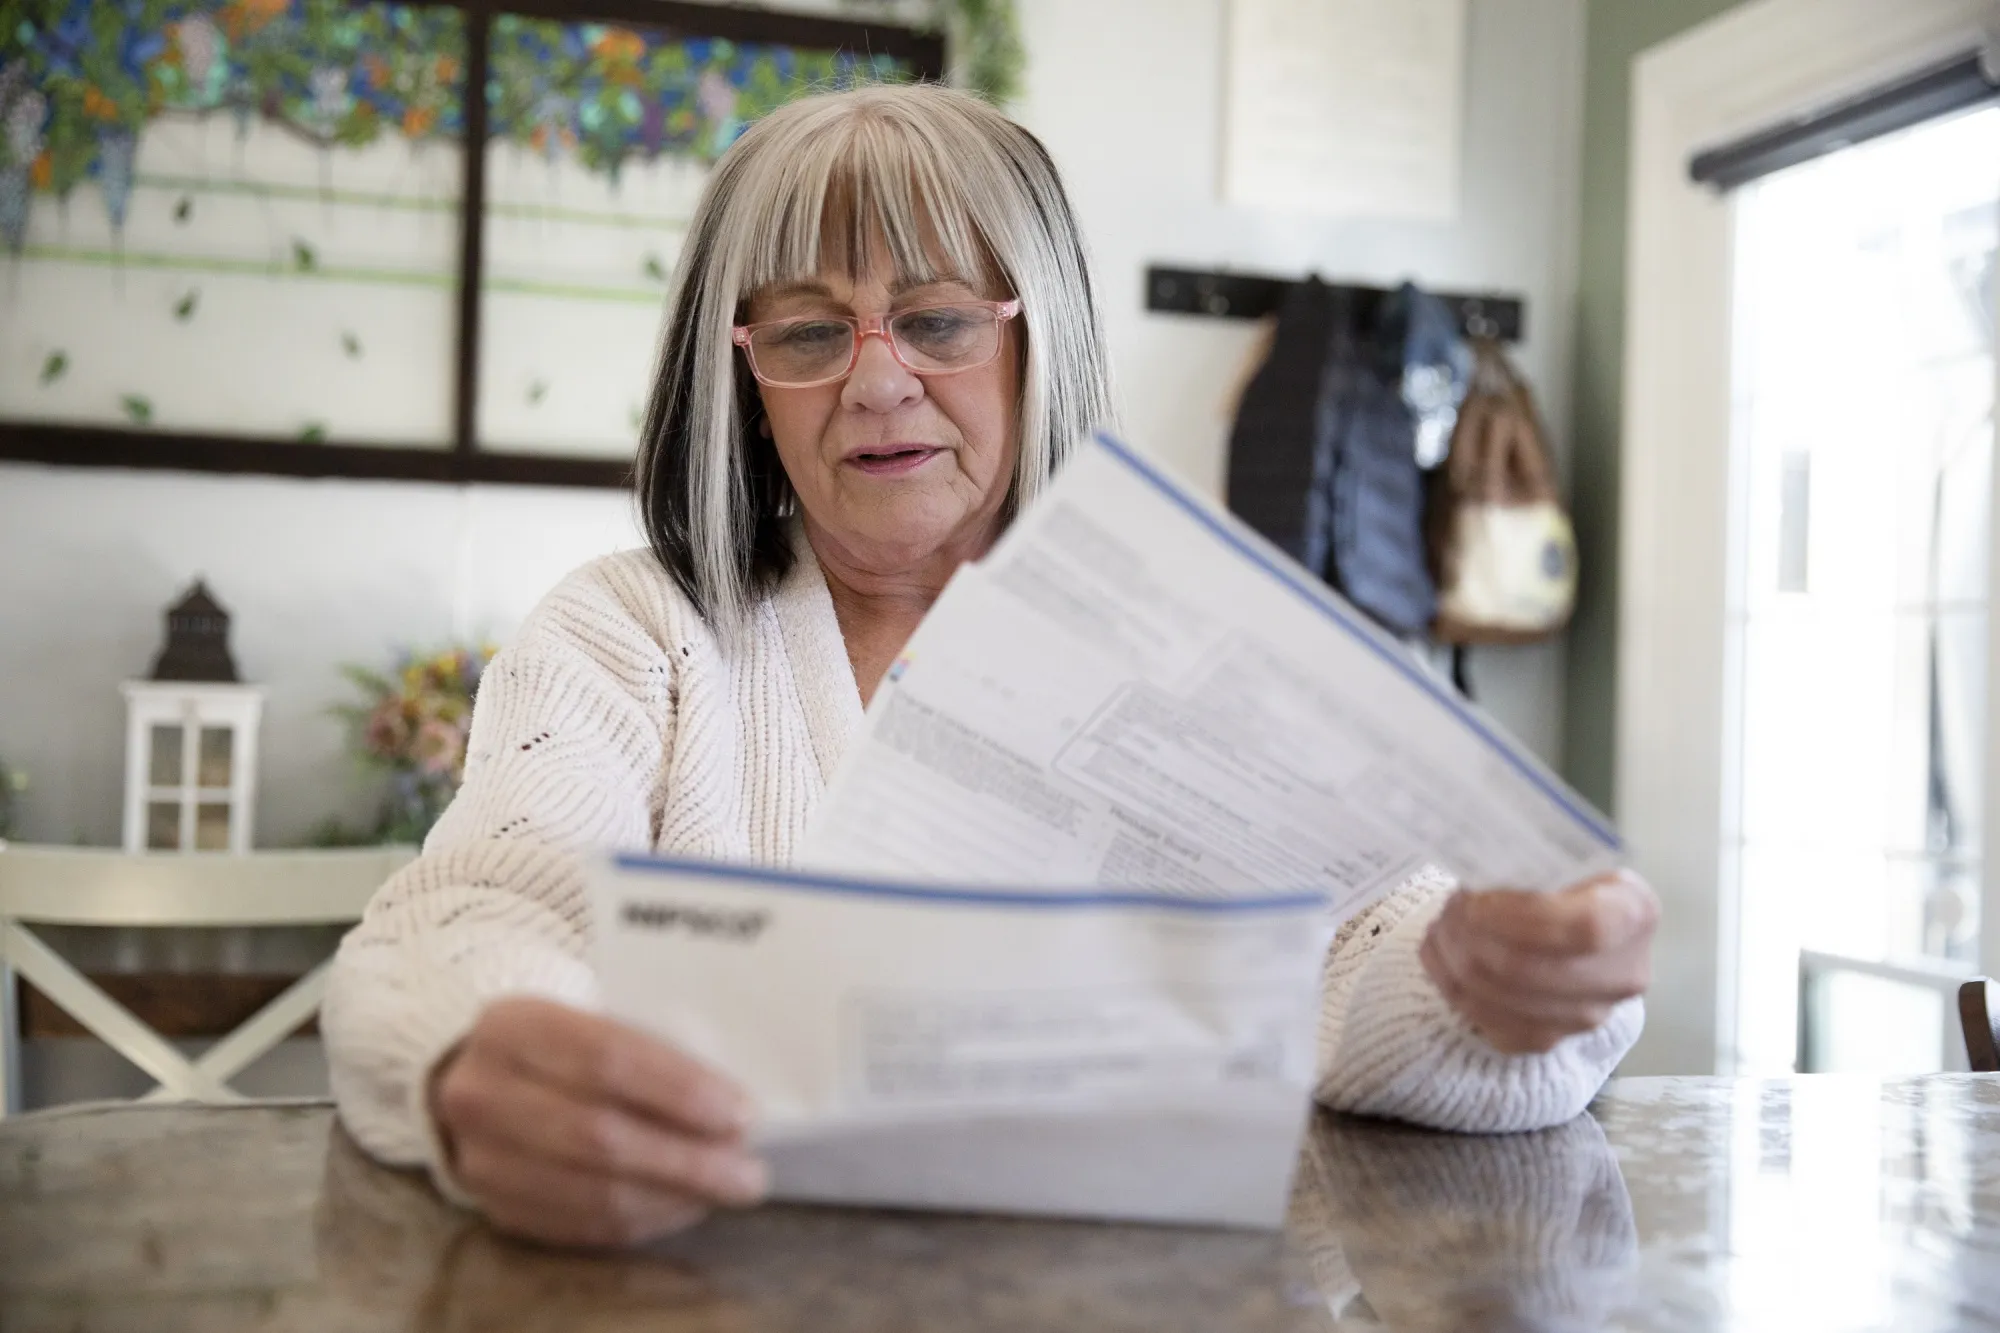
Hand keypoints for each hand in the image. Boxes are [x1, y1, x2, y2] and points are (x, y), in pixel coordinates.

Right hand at [428, 997, 766, 1247]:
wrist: (476, 1073)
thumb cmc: (563, 1038)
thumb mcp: (591, 1010)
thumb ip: (648, 1040)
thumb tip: (733, 1097)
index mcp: (514, 1024)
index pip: (608, 1059)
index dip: (680, 1091)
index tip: (740, 1114)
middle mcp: (482, 1092)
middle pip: (600, 1136)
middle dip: (687, 1160)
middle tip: (748, 1172)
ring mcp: (479, 1156)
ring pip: (591, 1192)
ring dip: (671, 1198)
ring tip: (724, 1191)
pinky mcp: (491, 1205)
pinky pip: (578, 1226)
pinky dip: (641, 1222)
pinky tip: (682, 1207)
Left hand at [1418, 870, 1657, 1055]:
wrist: (1565, 923)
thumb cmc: (1557, 880)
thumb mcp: (1556, 856)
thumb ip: (1526, 863)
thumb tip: (1476, 873)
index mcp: (1634, 913)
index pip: (1584, 927)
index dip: (1520, 917)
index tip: (1475, 901)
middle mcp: (1623, 974)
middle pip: (1530, 968)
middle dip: (1470, 935)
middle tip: (1448, 908)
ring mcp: (1589, 1015)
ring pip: (1501, 998)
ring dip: (1454, 957)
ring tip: (1442, 924)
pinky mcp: (1551, 1038)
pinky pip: (1489, 1022)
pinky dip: (1451, 986)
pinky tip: (1440, 954)